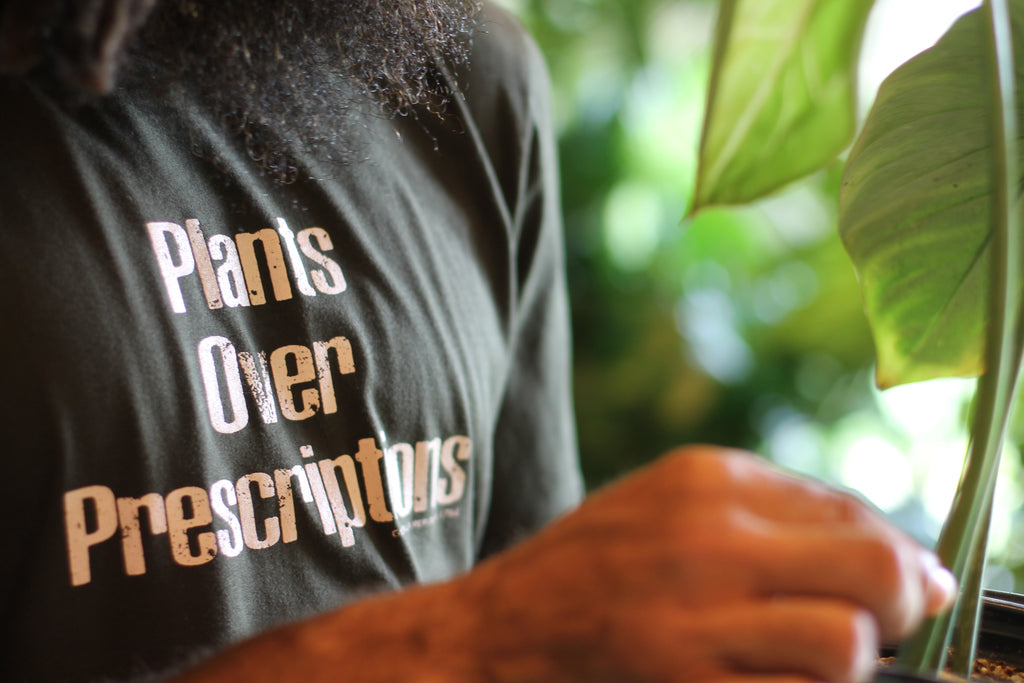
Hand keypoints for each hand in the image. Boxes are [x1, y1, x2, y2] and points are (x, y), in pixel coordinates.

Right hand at [467, 446, 955, 682]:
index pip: (854, 514)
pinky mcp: (683, 680)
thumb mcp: (673, 502)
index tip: (908, 589)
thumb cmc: (594, 564)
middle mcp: (704, 537)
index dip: (900, 559)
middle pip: (872, 567)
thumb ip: (774, 514)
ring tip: (810, 658)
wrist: (500, 625)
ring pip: (844, 642)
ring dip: (846, 660)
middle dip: (901, 604)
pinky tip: (770, 678)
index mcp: (707, 477)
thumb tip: (901, 558)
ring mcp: (691, 615)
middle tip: (885, 625)